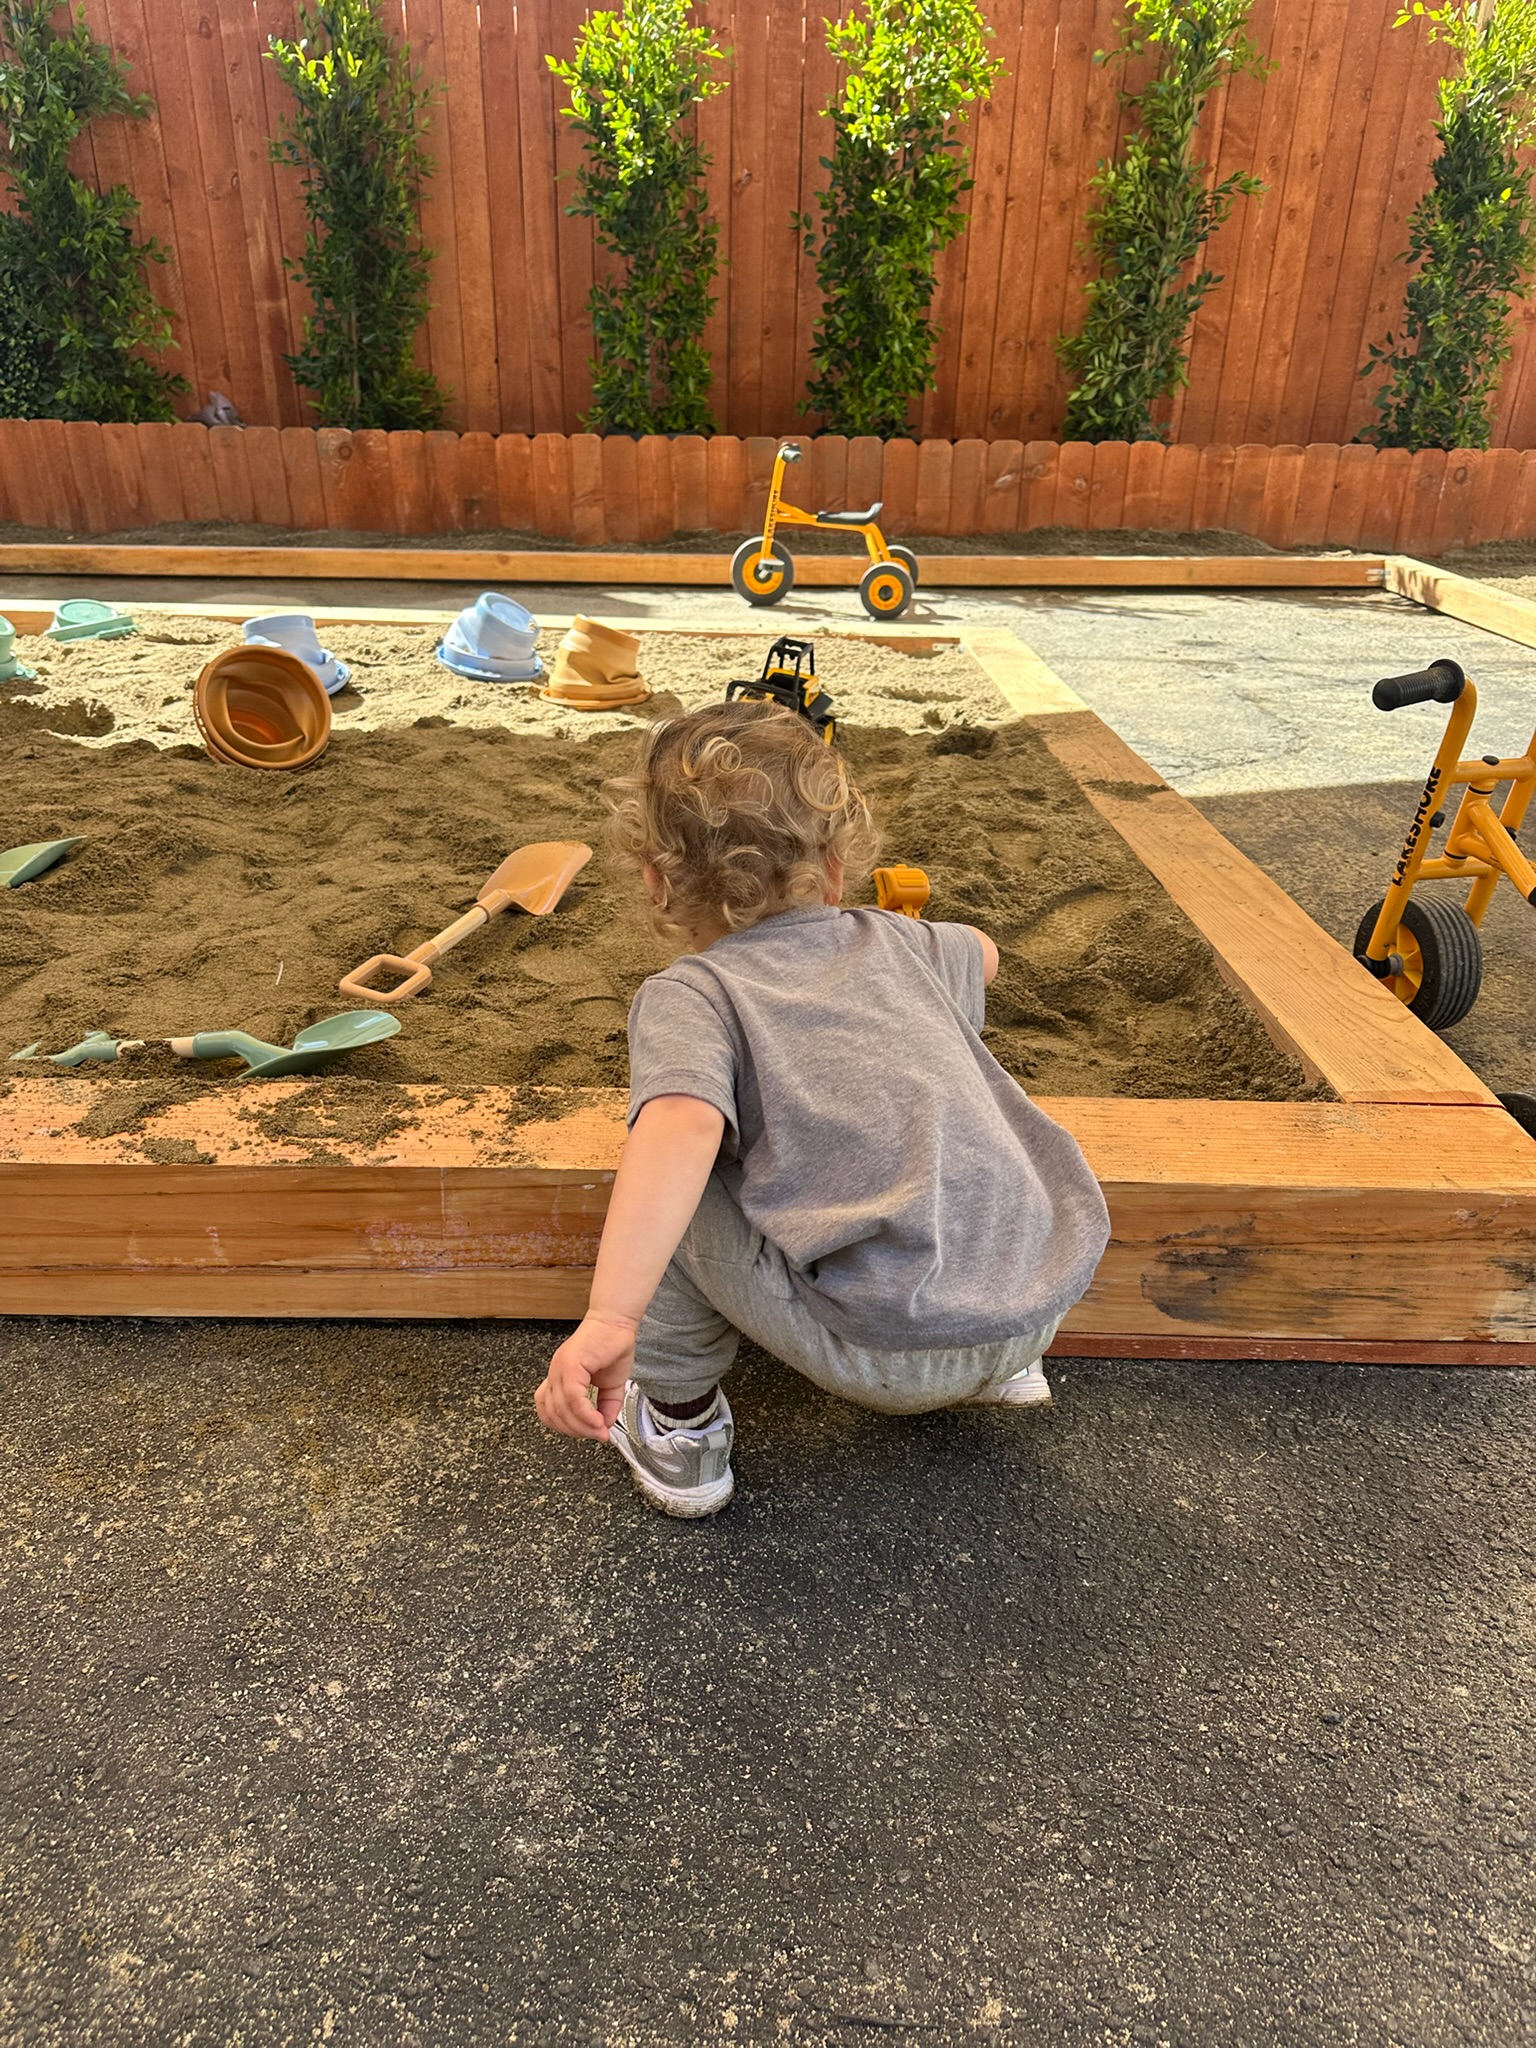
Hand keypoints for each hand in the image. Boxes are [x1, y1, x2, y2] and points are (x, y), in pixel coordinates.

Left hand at [534, 1313, 636, 1440]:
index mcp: (560, 1378)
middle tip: (596, 1434)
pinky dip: (586, 1415)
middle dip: (576, 1432)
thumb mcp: (612, 1385)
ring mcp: (560, 1369)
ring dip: (581, 1427)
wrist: (618, 1322)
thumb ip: (607, 1407)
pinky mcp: (570, 1365)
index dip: (564, 1427)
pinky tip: (598, 1420)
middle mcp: (555, 1374)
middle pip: (552, 1415)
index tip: (587, 1432)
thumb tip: (604, 1427)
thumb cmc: (612, 1345)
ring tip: (600, 1430)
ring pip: (561, 1410)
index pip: (548, 1411)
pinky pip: (573, 1399)